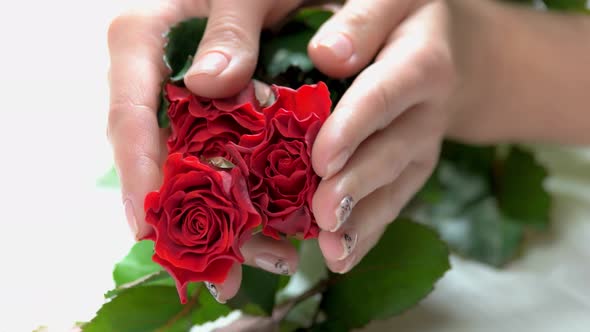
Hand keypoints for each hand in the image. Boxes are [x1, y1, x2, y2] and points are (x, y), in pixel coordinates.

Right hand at [107, 0, 304, 301]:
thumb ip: (229, 24)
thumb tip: (212, 81)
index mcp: (144, 43)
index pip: (129, 113)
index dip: (138, 171)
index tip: (147, 224)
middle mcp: (159, 84)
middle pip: (161, 161)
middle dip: (188, 221)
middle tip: (222, 271)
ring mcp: (188, 108)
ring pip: (195, 174)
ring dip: (228, 224)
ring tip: (265, 263)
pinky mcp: (216, 122)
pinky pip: (222, 168)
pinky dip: (246, 201)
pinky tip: (275, 231)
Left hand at [309, 0, 457, 272]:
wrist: (450, 45)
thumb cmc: (400, 13)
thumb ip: (359, 20)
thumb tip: (326, 55)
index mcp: (419, 56)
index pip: (387, 91)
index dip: (357, 125)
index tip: (324, 157)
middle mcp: (428, 106)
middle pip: (393, 149)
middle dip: (357, 183)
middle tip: (323, 211)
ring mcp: (422, 142)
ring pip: (395, 184)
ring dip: (363, 218)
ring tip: (331, 248)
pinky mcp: (411, 167)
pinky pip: (394, 201)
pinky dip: (368, 231)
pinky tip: (341, 256)